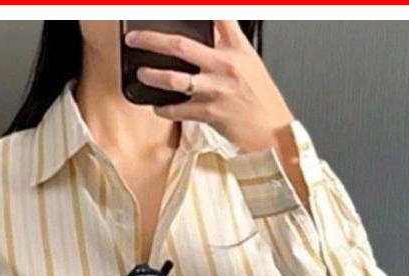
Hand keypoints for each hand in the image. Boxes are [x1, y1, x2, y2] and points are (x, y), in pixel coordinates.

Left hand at [125, 20, 295, 153]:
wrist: (273, 131)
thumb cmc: (261, 98)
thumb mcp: (249, 62)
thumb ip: (227, 46)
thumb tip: (208, 36)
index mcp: (236, 49)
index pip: (218, 17)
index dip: (198, 9)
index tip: (173, 7)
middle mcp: (225, 66)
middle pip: (182, 45)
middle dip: (152, 40)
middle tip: (136, 39)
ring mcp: (216, 90)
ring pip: (176, 79)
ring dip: (153, 76)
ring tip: (142, 74)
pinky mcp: (210, 113)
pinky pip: (179, 110)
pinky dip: (164, 109)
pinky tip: (158, 106)